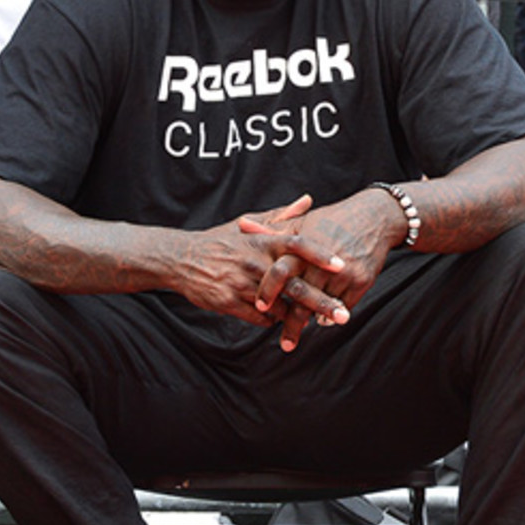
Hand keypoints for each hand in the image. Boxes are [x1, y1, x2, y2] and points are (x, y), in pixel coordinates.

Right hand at [171, 203, 348, 334]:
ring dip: (297, 316)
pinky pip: (259, 318)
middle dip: (321, 302)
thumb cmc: (220, 240)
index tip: (342, 266)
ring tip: (317, 323)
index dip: (320, 255)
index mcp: (262, 241)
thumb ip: (281, 216)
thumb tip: (308, 200)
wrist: (181, 258)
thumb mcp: (248, 223)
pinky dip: (272, 320)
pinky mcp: (228, 302)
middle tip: (343, 314)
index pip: (297, 244)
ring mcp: (242, 283)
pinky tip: (279, 319)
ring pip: (279, 306)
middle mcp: (255, 261)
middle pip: (295, 284)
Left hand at [239, 188, 403, 350]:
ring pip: (324, 307)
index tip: (260, 307)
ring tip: (296, 337)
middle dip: (292, 324)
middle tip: (284, 344)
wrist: (374, 218)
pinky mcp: (362, 281)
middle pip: (303, 298)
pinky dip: (333, 316)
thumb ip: (271, 229)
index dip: (269, 291)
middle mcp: (324, 262)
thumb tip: (241, 225)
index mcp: (305, 247)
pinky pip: (345, 306)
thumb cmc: (332, 220)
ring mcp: (345, 273)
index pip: (281, 271)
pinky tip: (324, 321)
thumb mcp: (302, 222)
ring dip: (311, 321)